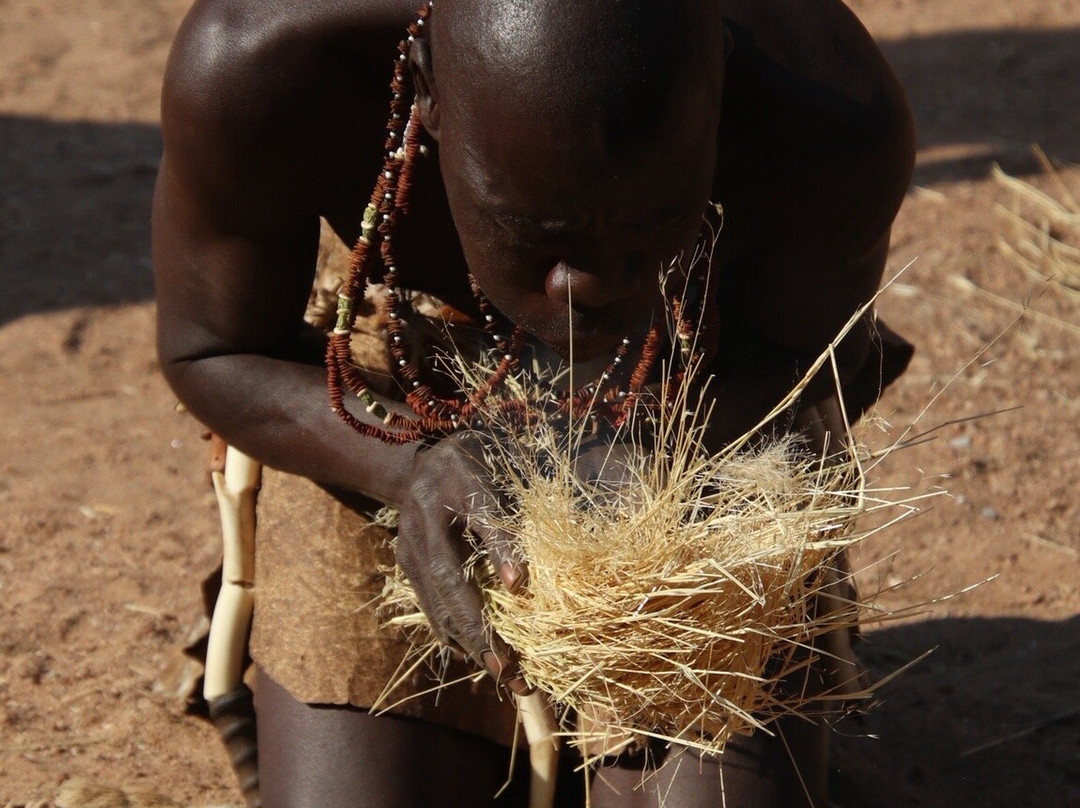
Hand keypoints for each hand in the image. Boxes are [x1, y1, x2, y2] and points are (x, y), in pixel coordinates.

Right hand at [394, 431, 528, 692]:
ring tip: (503, 675)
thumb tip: (524, 578)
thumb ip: (510, 518)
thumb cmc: (475, 462)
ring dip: (468, 643)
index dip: (499, 556)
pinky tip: (477, 655)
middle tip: (509, 670)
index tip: (518, 590)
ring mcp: (408, 545)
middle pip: (449, 582)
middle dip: (478, 631)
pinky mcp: (406, 562)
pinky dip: (453, 632)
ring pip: (436, 602)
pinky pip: (429, 604)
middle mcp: (421, 521)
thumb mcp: (498, 473)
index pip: (479, 525)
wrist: (421, 460)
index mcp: (449, 486)